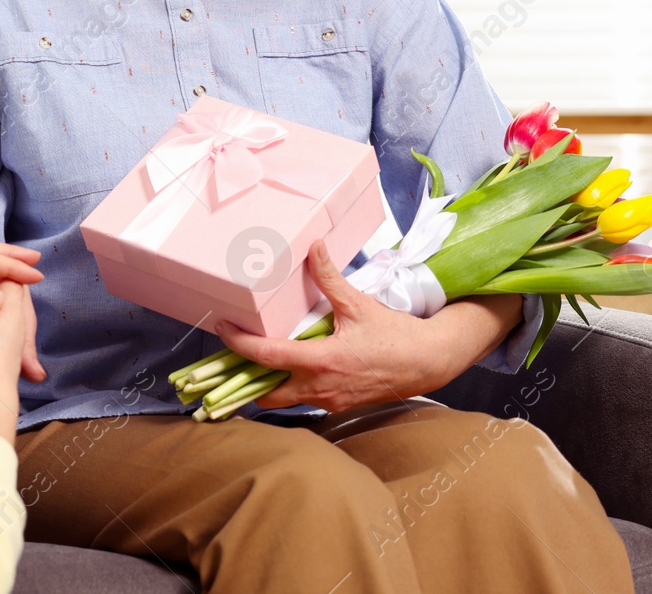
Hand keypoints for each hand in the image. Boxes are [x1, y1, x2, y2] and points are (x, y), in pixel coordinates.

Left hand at [214, 241, 519, 411]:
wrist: (429, 362)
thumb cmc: (395, 335)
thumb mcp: (358, 304)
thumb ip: (330, 277)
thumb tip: (314, 247)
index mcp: (320, 362)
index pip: (266, 357)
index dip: (238, 344)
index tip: (222, 328)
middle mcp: (320, 388)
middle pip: (265, 394)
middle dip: (246, 379)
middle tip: (234, 354)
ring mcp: (329, 401)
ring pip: (285, 400)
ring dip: (269, 383)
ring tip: (258, 358)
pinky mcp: (339, 405)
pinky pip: (305, 399)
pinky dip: (292, 386)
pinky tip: (293, 366)